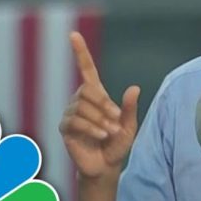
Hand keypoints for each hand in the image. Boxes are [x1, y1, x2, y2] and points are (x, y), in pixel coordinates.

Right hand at [59, 32, 139, 181]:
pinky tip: (100, 135)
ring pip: (82, 107)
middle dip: (104, 105)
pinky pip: (76, 121)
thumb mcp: (129, 126)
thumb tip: (134, 88)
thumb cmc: (117, 143)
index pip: (86, 69)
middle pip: (88, 90)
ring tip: (110, 132)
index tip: (73, 34)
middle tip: (116, 121)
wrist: (105, 165)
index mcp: (96, 95)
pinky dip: (92, 127)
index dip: (80, 52)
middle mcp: (80, 100)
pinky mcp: (65, 127)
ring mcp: (71, 113)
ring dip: (100, 120)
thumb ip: (130, 109)